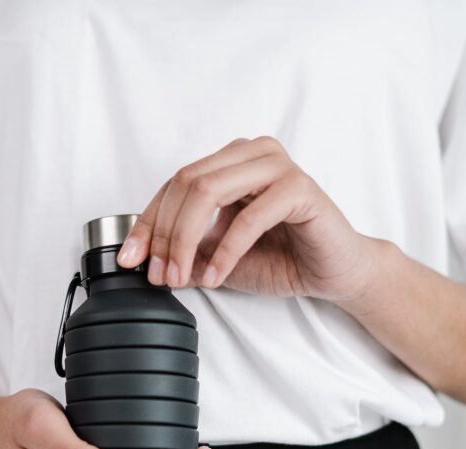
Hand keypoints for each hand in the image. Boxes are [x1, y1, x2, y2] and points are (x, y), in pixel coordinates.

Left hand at [116, 135, 374, 300]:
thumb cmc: (283, 258)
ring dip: (186, 240)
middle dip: (164, 235)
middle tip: (160, 276)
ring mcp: (276, 165)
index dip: (148, 223)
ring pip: (207, 191)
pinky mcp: (299, 188)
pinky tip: (216, 275)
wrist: (334, 273)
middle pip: (185, 184)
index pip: (174, 184)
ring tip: (182, 277)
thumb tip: (143, 258)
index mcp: (230, 161)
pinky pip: (248, 217)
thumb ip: (186, 250)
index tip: (130, 260)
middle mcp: (251, 153)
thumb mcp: (218, 258)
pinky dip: (225, 251)